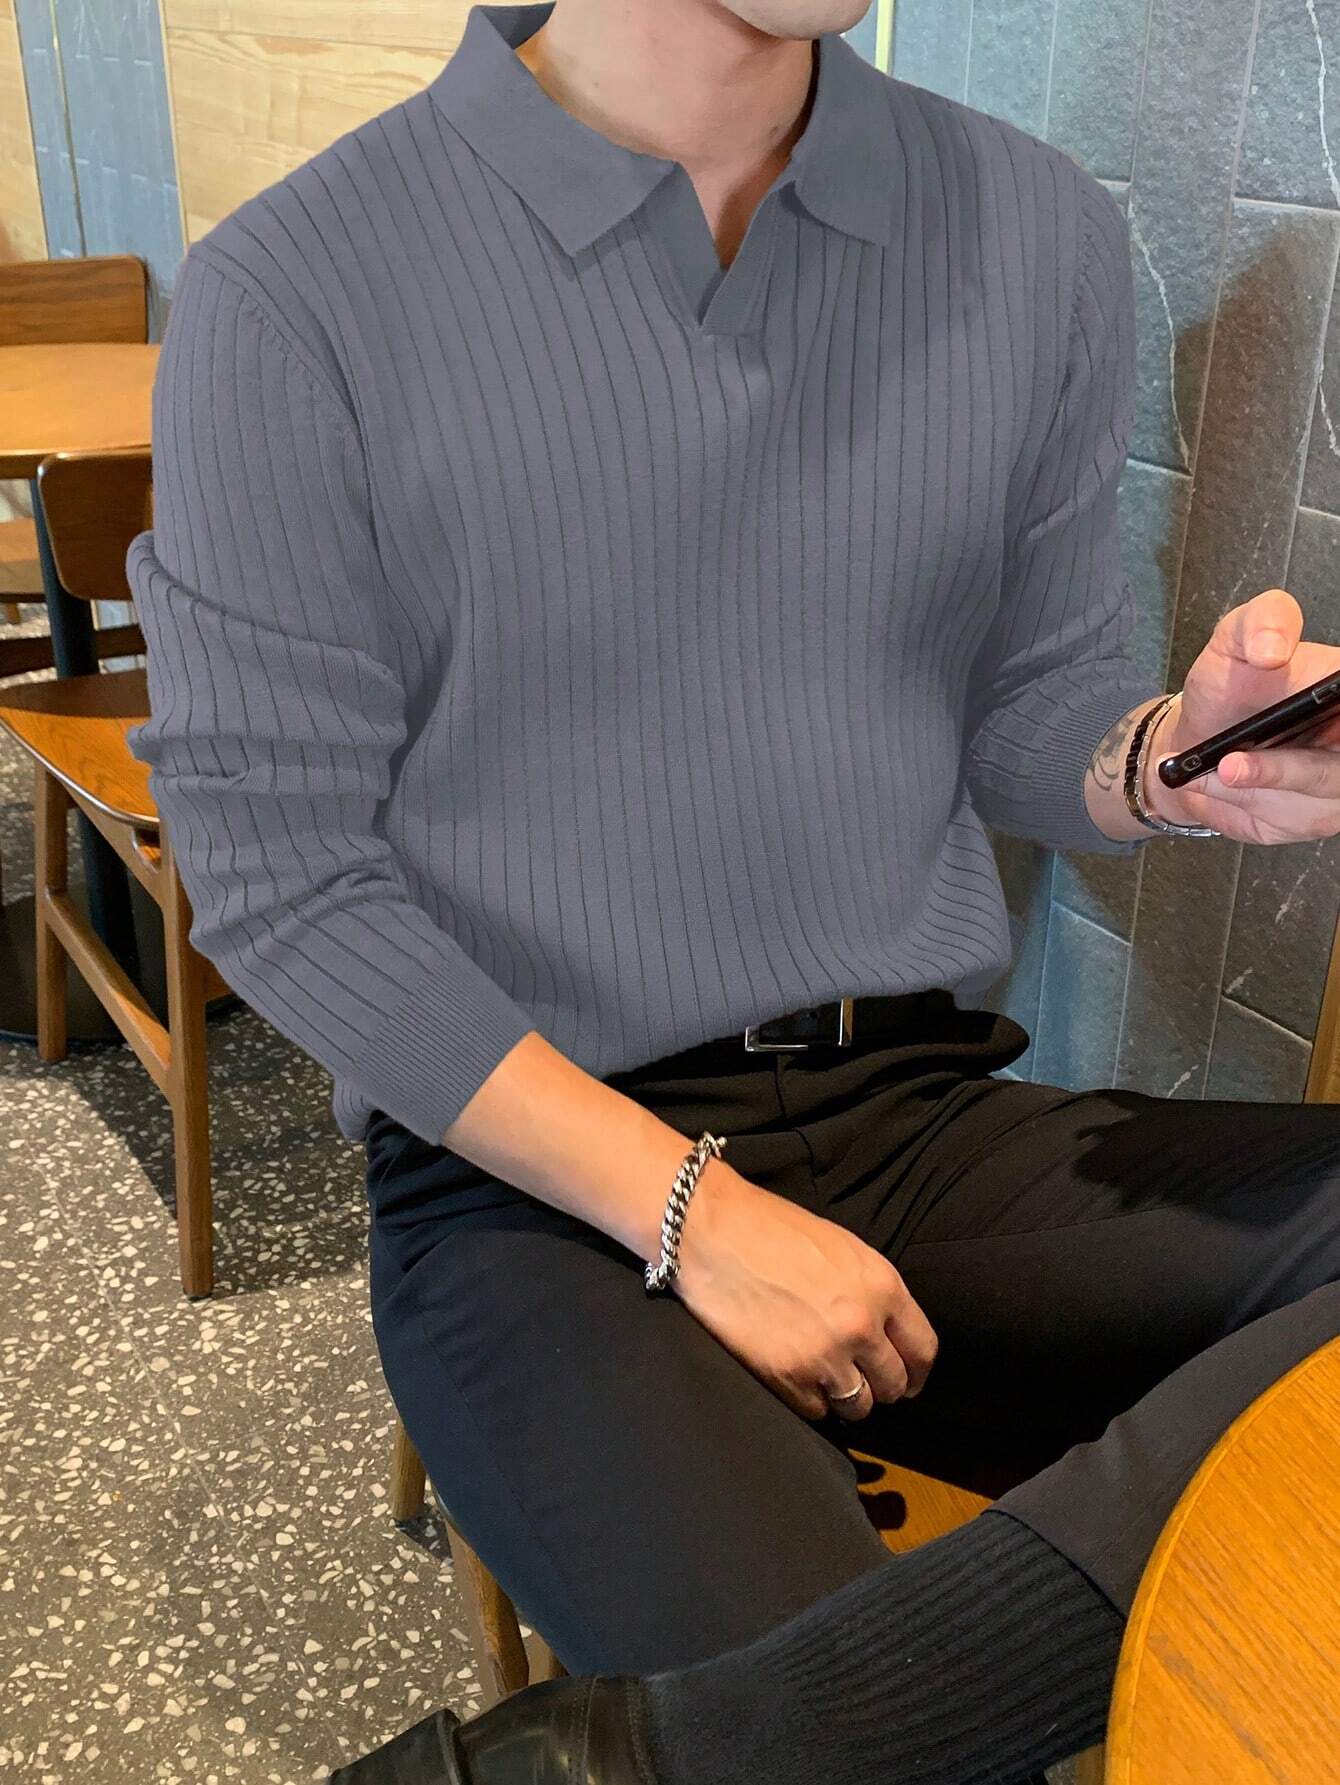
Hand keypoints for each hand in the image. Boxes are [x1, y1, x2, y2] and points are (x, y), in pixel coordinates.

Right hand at [673, 1161, 938, 1422]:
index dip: (916, 1371)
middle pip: (893, 1384)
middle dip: (880, 1386)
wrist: (711, 1231)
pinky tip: (795, 1376)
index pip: (922, 1349)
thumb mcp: (843, 1249)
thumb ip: (872, 1293)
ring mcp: (824, 1354)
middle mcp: (861, 1325)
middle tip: (861, 1380)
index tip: (907, 1380)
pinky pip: (816, 1412)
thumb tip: (886, 1334)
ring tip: (825, 1379)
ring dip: (845, 1397)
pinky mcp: (786, 1375)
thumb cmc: (773, 1230)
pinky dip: (810, 1400)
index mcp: (882, 1286)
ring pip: (858, 1406)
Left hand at [1147, 590, 1339, 844]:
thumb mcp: (1235, 638)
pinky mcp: (1313, 820)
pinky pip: (1281, 824)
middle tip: (1227, 766)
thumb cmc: (1231, 687)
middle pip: (1335, 773)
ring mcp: (1338, 788)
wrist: (1199, 737)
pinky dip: (1236, 807)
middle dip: (1283, 772)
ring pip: (1308, 804)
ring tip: (1202, 770)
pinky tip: (1210, 786)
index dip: (1336, 731)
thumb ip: (1260, 621)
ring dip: (1245, 791)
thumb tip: (1274, 650)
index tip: (1322, 735)